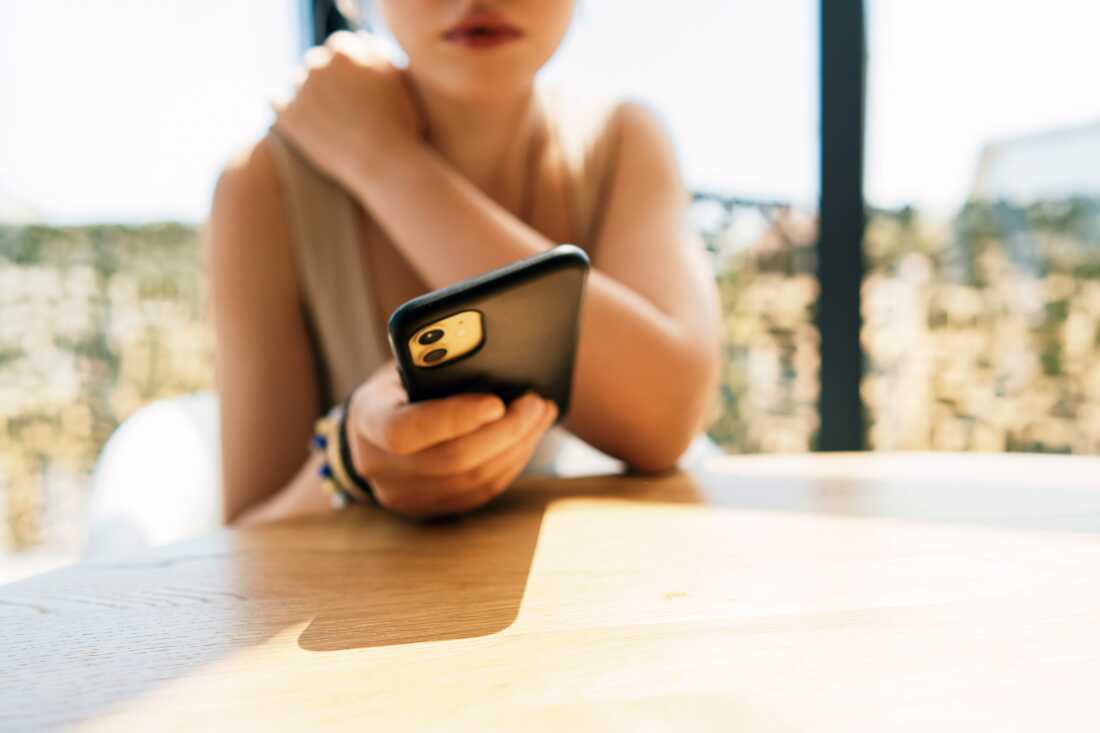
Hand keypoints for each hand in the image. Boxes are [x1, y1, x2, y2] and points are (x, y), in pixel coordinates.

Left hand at [270, 31, 421, 189]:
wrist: (383, 162)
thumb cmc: (399, 124)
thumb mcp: (397, 80)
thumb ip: (378, 54)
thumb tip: (362, 41)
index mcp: (346, 50)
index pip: (338, 47)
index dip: (346, 68)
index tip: (352, 88)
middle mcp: (320, 63)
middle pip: (315, 63)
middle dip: (324, 80)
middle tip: (337, 105)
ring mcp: (301, 89)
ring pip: (295, 81)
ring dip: (306, 94)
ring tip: (323, 119)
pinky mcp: (287, 115)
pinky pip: (274, 100)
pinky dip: (282, 106)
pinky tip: (295, 119)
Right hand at [345, 362, 557, 520]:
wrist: (374, 430)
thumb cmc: (399, 385)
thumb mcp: (404, 365)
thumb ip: (436, 366)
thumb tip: (495, 361)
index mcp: (368, 420)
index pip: (405, 431)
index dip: (454, 419)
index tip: (497, 403)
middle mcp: (379, 465)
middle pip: (452, 460)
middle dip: (504, 431)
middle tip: (535, 404)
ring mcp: (404, 495)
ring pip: (473, 481)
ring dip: (516, 447)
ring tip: (539, 416)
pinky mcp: (430, 509)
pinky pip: (480, 493)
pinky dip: (510, 464)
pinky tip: (527, 439)